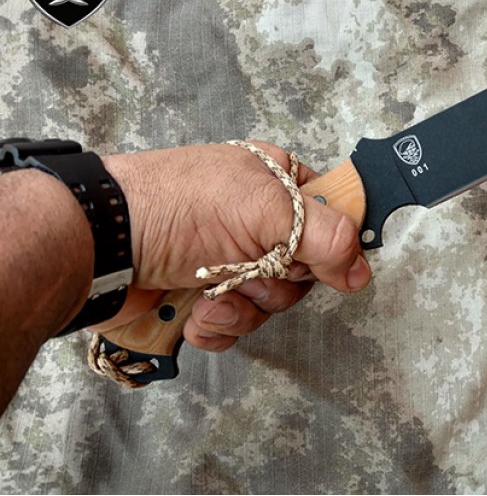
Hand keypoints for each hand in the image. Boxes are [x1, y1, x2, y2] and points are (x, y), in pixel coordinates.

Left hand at [93, 142, 370, 350]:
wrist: (102, 241)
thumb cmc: (182, 206)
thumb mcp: (268, 208)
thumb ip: (328, 236)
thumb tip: (362, 272)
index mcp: (276, 184)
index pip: (329, 216)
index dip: (329, 243)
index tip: (317, 259)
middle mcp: (256, 220)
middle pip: (304, 269)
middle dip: (278, 281)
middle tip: (253, 269)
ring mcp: (228, 259)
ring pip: (271, 302)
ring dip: (245, 307)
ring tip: (212, 293)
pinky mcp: (202, 295)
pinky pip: (236, 324)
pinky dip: (218, 326)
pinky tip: (195, 314)